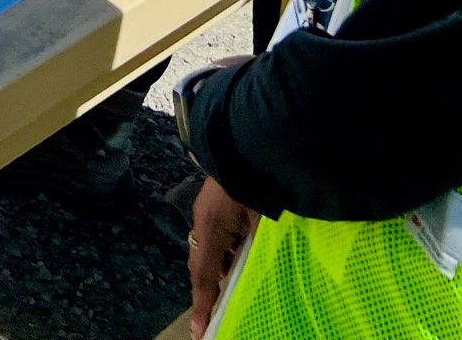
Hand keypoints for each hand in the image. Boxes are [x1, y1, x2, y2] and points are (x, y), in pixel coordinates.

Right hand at [188, 177, 258, 337]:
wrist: (247, 141)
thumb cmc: (258, 180)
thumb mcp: (262, 220)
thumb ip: (256, 248)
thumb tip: (255, 276)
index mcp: (212, 228)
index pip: (205, 276)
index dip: (203, 306)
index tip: (199, 333)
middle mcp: (202, 222)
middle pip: (201, 265)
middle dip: (206, 292)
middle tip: (210, 318)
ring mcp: (204, 211)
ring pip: (207, 250)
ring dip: (216, 271)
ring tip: (227, 290)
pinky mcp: (212, 203)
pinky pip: (213, 237)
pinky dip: (222, 253)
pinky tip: (236, 257)